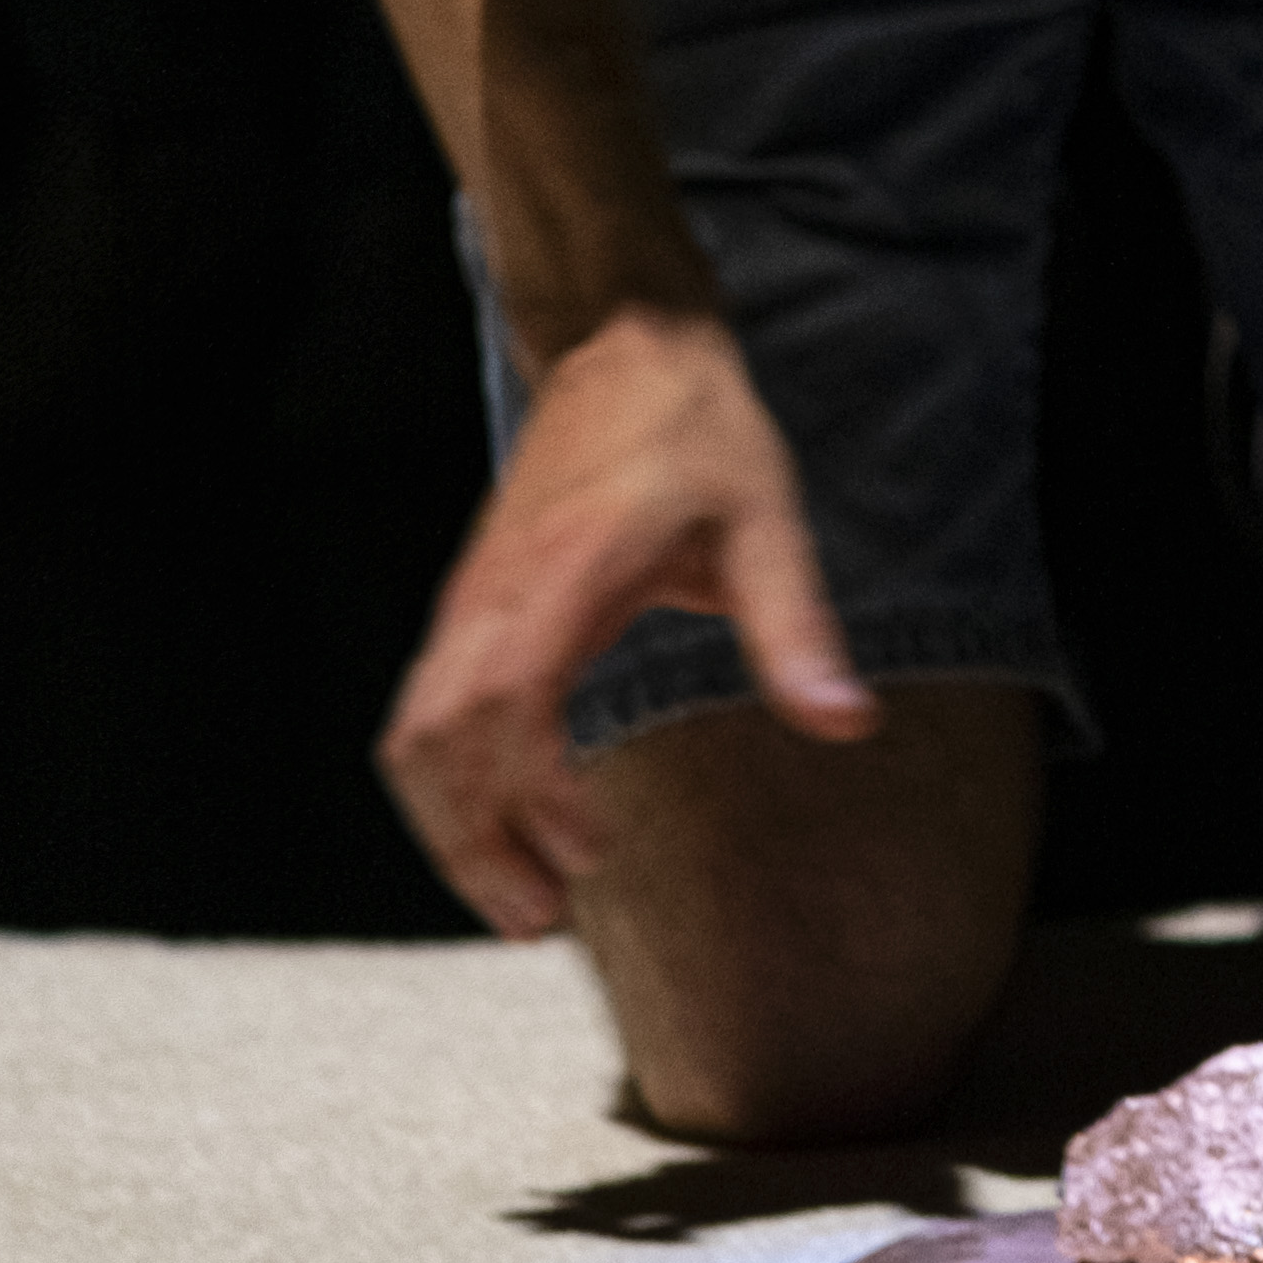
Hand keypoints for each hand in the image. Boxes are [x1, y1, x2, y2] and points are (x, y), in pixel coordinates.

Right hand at [378, 299, 871, 934]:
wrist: (622, 345)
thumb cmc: (694, 429)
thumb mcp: (767, 518)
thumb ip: (796, 626)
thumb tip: (846, 721)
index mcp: (564, 571)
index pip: (508, 701)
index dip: (532, 792)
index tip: (590, 854)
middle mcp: (495, 593)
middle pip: (438, 740)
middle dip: (475, 841)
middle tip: (542, 918)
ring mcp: (470, 602)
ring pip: (416, 734)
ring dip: (452, 824)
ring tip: (520, 896)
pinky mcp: (469, 610)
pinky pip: (426, 713)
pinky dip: (447, 783)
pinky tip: (501, 826)